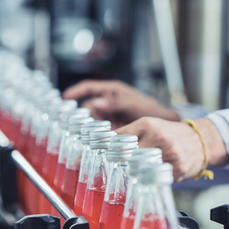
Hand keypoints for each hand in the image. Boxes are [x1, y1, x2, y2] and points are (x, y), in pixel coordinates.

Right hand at [62, 80, 178, 128]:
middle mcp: (107, 102)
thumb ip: (115, 103)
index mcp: (111, 91)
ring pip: (92, 120)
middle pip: (88, 107)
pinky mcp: (112, 128)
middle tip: (81, 126)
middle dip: (84, 117)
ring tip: (90, 136)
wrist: (164, 123)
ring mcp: (109, 115)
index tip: (65, 98)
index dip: (76, 92)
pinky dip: (98, 136)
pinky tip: (98, 141)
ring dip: (90, 128)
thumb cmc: (149, 107)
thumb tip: (97, 103)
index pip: (89, 88)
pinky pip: (100, 131)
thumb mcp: (132, 103)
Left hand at [116, 117, 228, 181]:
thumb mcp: (150, 125)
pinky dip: (150, 178)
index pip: (119, 139)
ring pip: (140, 169)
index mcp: (147, 124)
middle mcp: (157, 137)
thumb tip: (106, 145)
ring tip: (134, 171)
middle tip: (118, 165)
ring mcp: (168, 153)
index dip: (109, 149)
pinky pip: (155, 178)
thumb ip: (130, 133)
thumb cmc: (171, 133)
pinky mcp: (176, 168)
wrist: (201, 140)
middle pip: (127, 155)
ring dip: (134, 172)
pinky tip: (150, 175)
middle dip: (120, 162)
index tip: (105, 154)